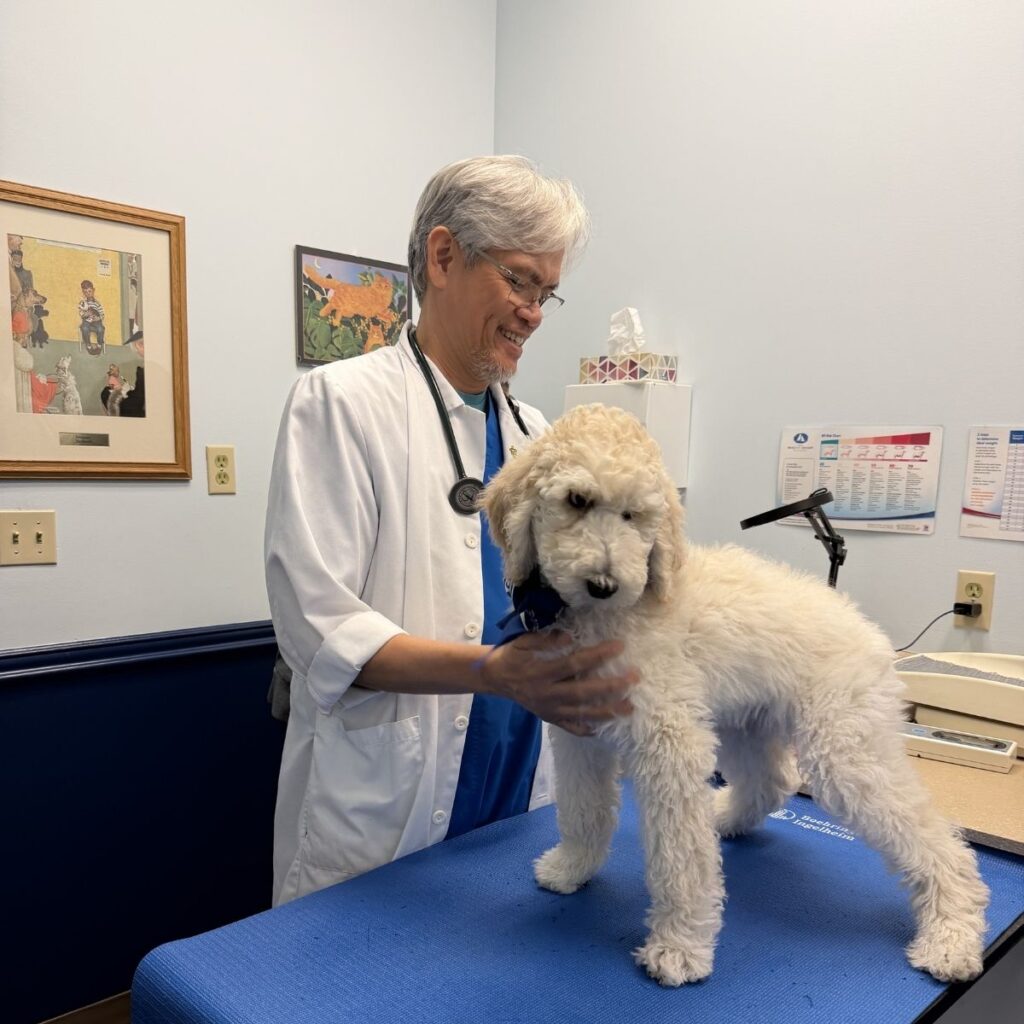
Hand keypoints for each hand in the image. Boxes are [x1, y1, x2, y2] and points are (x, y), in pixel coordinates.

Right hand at [479, 631, 635, 735]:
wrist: (494, 678)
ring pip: (581, 714)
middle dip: (611, 686)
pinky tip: (604, 729)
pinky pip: (570, 728)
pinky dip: (586, 730)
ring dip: (607, 711)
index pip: (575, 663)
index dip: (598, 655)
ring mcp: (549, 709)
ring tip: (629, 708)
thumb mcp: (523, 641)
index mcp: (542, 672)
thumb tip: (569, 636)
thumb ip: (545, 639)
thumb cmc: (512, 655)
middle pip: (584, 692)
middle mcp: (547, 694)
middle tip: (633, 678)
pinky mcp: (549, 718)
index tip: (619, 647)